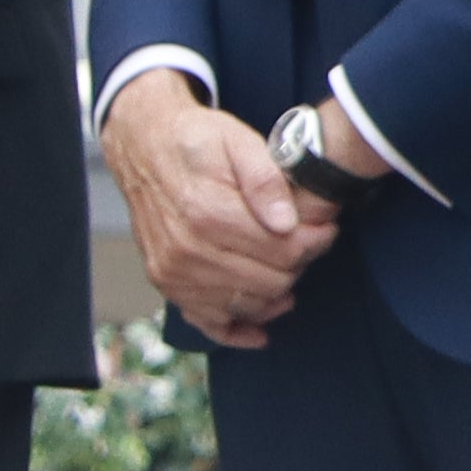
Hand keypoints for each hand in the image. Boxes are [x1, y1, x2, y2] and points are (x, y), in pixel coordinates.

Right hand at [103, 77, 334, 346]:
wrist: (144, 145)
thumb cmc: (197, 141)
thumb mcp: (239, 141)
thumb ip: (267, 181)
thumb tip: (288, 223)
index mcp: (208, 214)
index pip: (284, 251)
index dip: (316, 241)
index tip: (326, 228)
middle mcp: (186, 250)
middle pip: (270, 281)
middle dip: (299, 264)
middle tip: (309, 242)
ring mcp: (173, 271)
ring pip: (247, 304)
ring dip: (276, 292)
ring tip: (288, 265)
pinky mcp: (166, 282)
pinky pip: (207, 321)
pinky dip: (237, 328)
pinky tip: (261, 329)